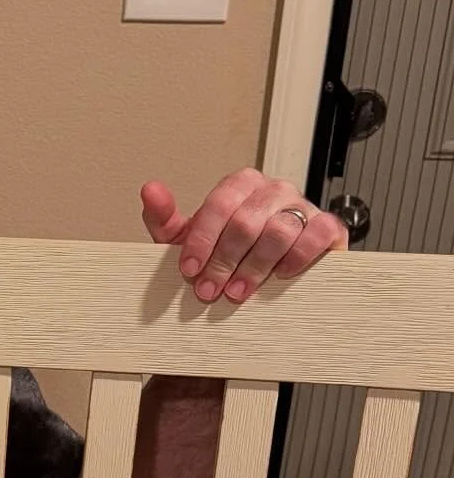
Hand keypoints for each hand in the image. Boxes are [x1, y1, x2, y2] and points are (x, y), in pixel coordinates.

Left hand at [140, 167, 347, 303]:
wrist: (267, 273)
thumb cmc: (224, 252)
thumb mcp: (186, 239)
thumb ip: (165, 218)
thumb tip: (150, 190)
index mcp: (239, 186)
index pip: (220, 204)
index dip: (202, 240)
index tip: (190, 270)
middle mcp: (272, 190)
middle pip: (246, 221)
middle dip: (223, 261)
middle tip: (210, 290)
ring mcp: (302, 206)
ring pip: (279, 231)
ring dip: (255, 267)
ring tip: (238, 291)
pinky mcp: (328, 227)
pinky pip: (317, 234)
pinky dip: (298, 256)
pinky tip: (281, 274)